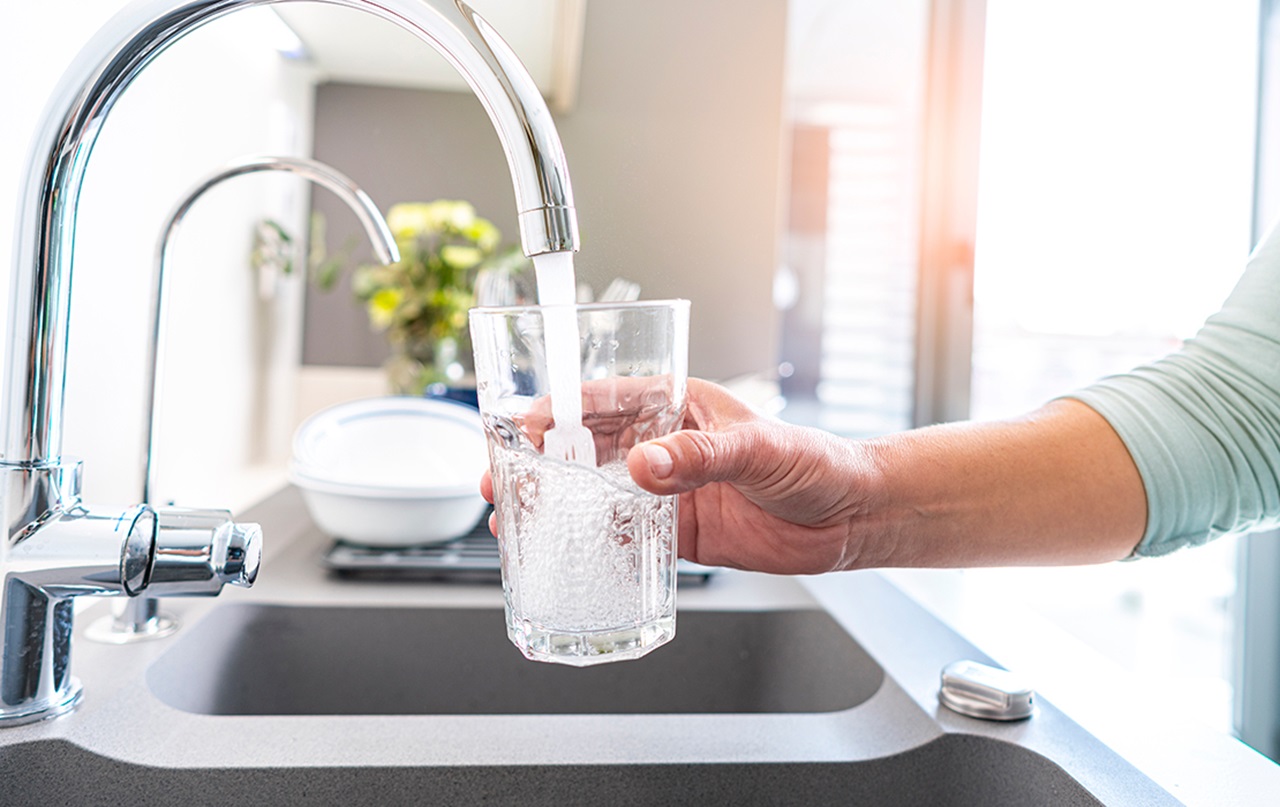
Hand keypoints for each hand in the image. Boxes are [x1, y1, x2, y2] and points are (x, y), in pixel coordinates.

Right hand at [479, 378, 873, 574]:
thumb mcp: (757, 449)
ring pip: (598, 495)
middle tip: (501, 478)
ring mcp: (670, 491)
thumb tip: (644, 465)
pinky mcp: (680, 532)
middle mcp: (667, 447)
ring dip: (557, 505)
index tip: (521, 427)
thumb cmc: (816, 462)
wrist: (852, 517)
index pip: (604, 401)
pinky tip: (566, 553)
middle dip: (540, 462)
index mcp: (679, 407)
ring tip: (516, 517)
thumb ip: (699, 457)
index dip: (557, 412)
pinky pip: (627, 538)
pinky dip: (595, 545)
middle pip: (587, 450)